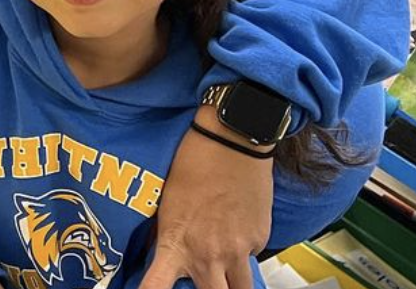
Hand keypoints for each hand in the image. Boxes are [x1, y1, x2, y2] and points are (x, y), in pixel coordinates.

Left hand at [137, 108, 272, 288]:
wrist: (232, 141)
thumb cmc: (192, 162)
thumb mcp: (167, 201)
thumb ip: (170, 236)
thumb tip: (168, 254)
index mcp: (175, 244)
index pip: (156, 288)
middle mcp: (207, 255)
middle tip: (204, 281)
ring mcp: (236, 251)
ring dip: (232, 284)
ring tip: (225, 270)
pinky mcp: (259, 240)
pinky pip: (251, 259)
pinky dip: (243, 253)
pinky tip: (237, 229)